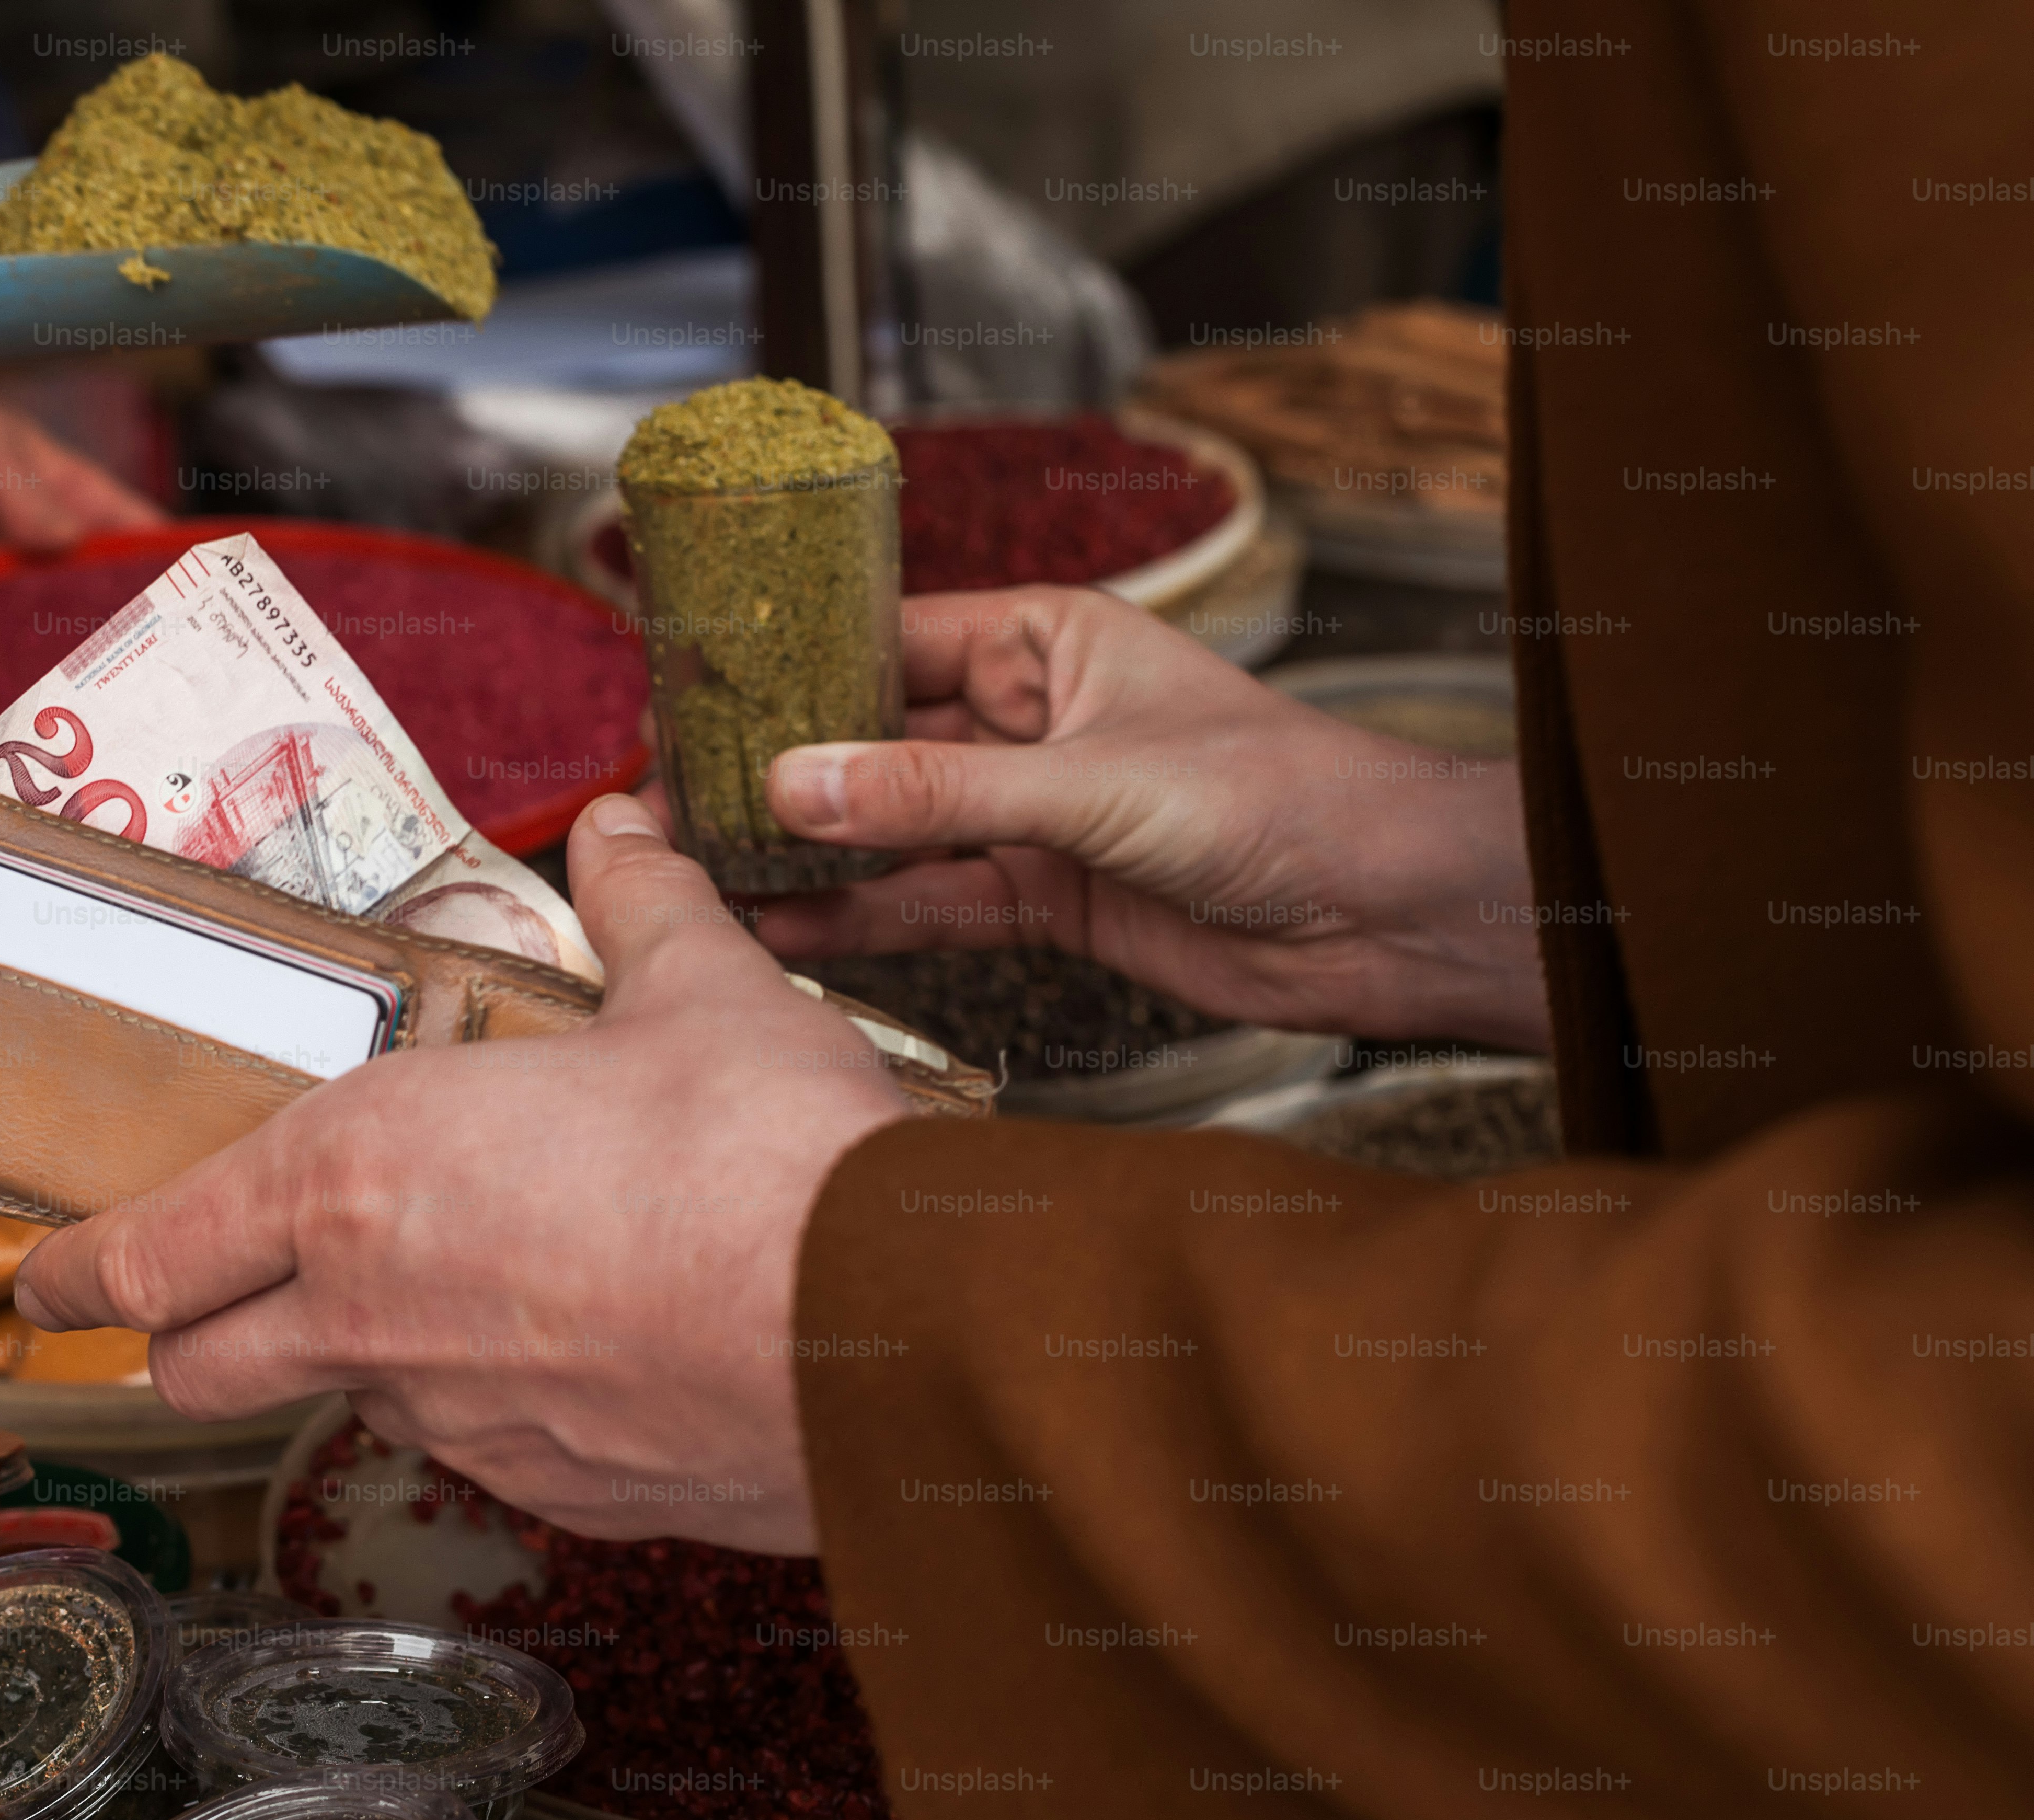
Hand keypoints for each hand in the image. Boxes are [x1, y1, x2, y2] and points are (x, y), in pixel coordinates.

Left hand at [13, 793, 910, 1554]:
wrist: (887, 1331)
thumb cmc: (762, 1157)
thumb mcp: (698, 994)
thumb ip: (638, 909)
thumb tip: (624, 830)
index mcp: (355, 1176)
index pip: (144, 1254)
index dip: (72, 1267)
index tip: (43, 1272)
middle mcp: (372, 1318)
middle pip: (198, 1365)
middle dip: (176, 1335)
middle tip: (192, 1299)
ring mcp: (460, 1424)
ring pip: (341, 1408)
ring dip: (348, 1362)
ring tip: (429, 1292)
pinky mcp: (556, 1497)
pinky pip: (474, 1454)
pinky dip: (480, 1410)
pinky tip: (562, 1352)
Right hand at [750, 586, 1549, 1049]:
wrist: (1387, 913)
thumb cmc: (1280, 801)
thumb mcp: (1089, 784)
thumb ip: (936, 796)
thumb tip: (796, 786)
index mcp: (1047, 640)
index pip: (890, 639)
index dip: (795, 670)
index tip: (702, 699)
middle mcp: (1030, 719)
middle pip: (878, 740)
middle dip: (787, 773)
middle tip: (683, 799)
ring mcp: (1034, 813)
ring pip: (896, 830)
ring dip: (816, 856)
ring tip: (711, 871)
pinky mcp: (1047, 898)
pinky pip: (934, 902)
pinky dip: (867, 919)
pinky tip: (789, 929)